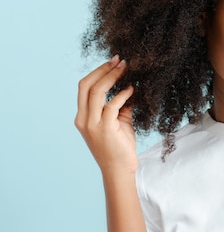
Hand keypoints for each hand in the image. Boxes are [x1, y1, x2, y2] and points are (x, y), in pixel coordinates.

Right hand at [75, 55, 137, 174]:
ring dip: (112, 77)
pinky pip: (113, 105)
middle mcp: (83, 119)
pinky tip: (132, 89)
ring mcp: (92, 124)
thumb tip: (129, 88)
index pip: (84, 87)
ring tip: (126, 68)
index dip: (98, 71)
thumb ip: (120, 106)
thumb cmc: (120, 146)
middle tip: (119, 60)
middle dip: (103, 69)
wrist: (120, 170)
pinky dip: (123, 94)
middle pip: (86, 85)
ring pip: (96, 92)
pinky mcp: (105, 129)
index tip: (113, 62)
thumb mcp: (119, 122)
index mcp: (83, 117)